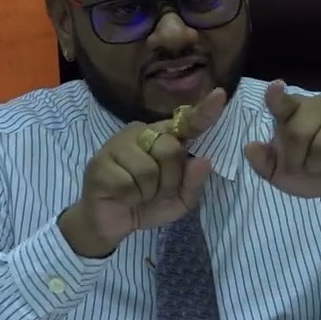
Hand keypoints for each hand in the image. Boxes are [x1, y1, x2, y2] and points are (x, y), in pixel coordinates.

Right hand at [61, 88, 226, 257]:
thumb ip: (193, 183)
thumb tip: (204, 161)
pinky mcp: (100, 162)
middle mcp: (140, 134)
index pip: (186, 123)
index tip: (219, 95)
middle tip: (155, 192)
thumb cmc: (145, 205)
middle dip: (169, 179)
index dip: (203, 111)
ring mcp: (117, 145)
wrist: (110, 224)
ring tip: (137, 195)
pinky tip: (122, 196)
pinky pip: (128, 182)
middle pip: (170, 148)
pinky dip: (131, 196)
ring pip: (149, 168)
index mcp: (162, 138)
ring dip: (148, 191)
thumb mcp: (178, 200)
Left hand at [244, 80, 320, 209]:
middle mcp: (320, 106)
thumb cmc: (308, 172)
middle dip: (296, 157)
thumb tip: (249, 147)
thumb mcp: (280, 173)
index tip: (275, 88)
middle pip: (299, 130)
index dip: (277, 96)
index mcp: (296, 111)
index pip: (283, 102)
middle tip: (302, 166)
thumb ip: (263, 162)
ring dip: (317, 165)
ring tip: (320, 167)